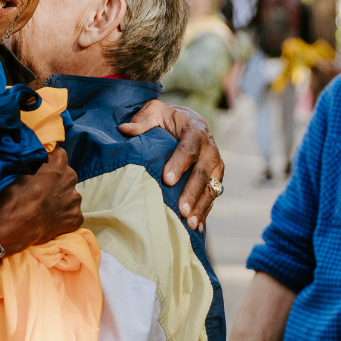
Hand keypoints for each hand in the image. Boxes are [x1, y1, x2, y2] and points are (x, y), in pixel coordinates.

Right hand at [0, 146, 82, 252]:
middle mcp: (70, 176)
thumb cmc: (10, 193)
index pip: (57, 156)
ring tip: (43, 209)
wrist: (11, 223)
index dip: (48, 166)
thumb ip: (32, 160)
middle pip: (65, 177)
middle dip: (55, 183)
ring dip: (60, 201)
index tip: (39, 173)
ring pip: (69, 197)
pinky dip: (62, 218)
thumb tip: (34, 157)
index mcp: (58, 160)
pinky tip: (49, 221)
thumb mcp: (18, 167)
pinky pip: (71, 216)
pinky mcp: (75, 218)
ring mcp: (74, 199)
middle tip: (39, 193)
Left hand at [119, 100, 224, 230]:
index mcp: (195, 132)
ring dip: (201, 207)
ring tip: (190, 224)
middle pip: (203, 173)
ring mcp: (216, 166)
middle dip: (192, 193)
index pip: (188, 149)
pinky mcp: (216, 178)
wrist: (193, 122)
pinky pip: (213, 196)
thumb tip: (124, 128)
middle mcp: (210, 149)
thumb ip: (142, 120)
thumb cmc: (169, 119)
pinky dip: (205, 212)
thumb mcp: (156, 111)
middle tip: (182, 210)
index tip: (166, 180)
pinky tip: (197, 228)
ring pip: (211, 188)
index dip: (179, 164)